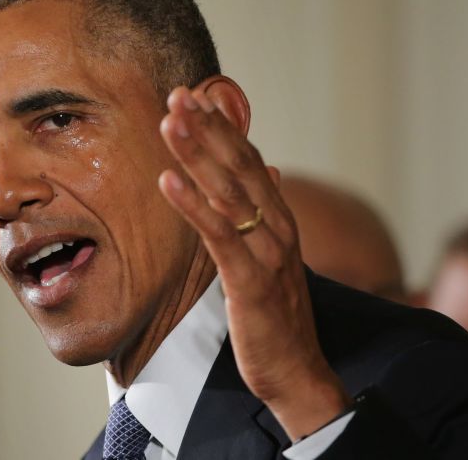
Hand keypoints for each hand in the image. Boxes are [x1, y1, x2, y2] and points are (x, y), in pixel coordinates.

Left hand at [157, 82, 350, 438]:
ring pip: (229, 193)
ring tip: (170, 122)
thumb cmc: (278, 318)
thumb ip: (266, 214)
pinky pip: (219, 237)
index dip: (224, 129)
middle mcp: (278, 229)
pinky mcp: (251, 282)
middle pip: (240, 167)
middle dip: (208, 129)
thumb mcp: (273, 260)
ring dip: (198, 155)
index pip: (251, 163)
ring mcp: (267, 254)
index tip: (197, 97)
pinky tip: (169, 181)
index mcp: (280, 222)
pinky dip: (194, 206)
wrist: (298, 373)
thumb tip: (269, 171)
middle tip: (178, 95)